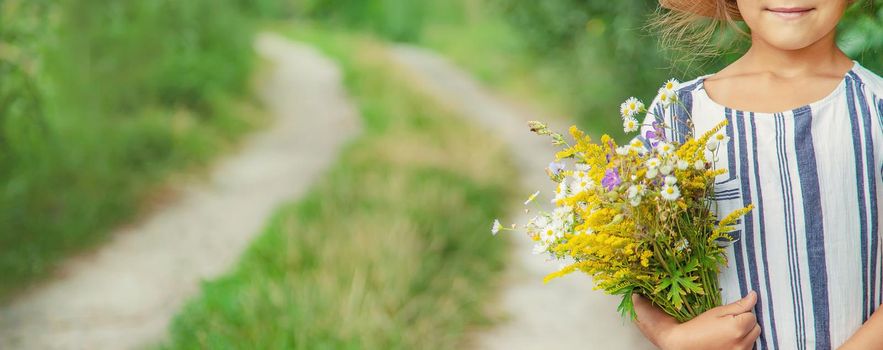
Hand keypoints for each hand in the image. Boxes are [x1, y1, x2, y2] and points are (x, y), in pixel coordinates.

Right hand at [633, 291, 760, 349]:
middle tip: (728, 322)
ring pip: (753, 338)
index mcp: (739, 327)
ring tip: (727, 333)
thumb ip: (739, 305)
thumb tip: (754, 295)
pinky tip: (728, 341)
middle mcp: (743, 342)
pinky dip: (742, 343)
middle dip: (746, 323)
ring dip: (745, 334)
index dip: (741, 312)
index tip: (728, 315)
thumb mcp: (718, 311)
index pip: (752, 315)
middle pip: (756, 328)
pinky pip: (748, 347)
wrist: (685, 344)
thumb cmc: (699, 326)